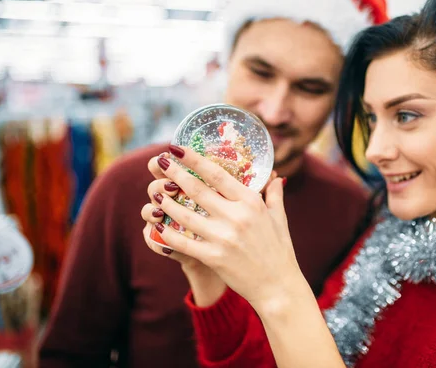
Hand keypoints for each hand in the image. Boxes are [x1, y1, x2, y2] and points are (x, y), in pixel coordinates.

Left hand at [150, 146, 307, 311]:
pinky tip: (157, 226)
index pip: (217, 173)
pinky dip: (167, 234)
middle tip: (159, 162)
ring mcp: (223, 237)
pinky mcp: (213, 257)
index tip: (177, 148)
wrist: (278, 287)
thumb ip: (274, 194)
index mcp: (251, 202)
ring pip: (184, 214)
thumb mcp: (280, 218)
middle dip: (174, 173)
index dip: (194, 158)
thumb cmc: (279, 250)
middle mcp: (237, 216)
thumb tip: (276, 175)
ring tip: (155, 194)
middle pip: (197, 189)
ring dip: (166, 202)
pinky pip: (182, 242)